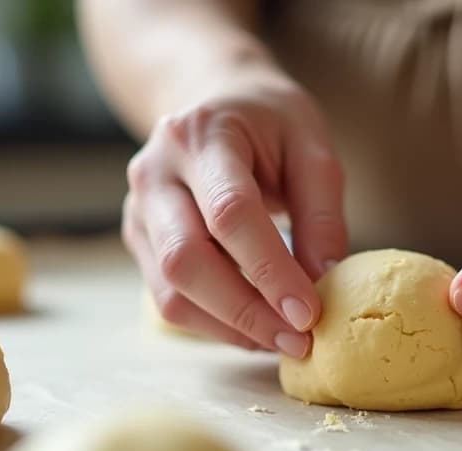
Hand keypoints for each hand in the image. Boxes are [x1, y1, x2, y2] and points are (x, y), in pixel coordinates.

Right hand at [123, 68, 345, 356]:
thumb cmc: (268, 121)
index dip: (269, 270)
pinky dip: (215, 324)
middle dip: (246, 311)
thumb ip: (321, 212)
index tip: (309, 313)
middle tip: (300, 340)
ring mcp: (138, 210)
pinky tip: (255, 327)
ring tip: (283, 339)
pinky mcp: (138, 241)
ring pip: (171, 291)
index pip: (229, 214)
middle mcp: (155, 172)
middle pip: (186, 260)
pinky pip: (168, 299)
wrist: (211, 99)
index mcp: (201, 135)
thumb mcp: (312, 145)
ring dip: (230, 327)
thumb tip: (323, 281)